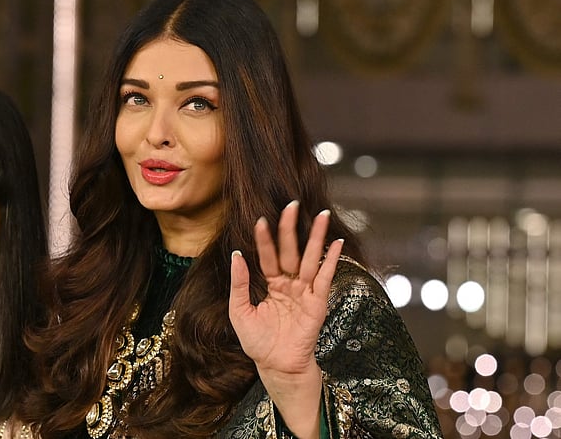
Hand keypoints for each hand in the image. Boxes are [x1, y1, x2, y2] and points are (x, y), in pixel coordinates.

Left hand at [228, 201, 342, 437]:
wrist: (275, 366)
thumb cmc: (258, 341)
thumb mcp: (239, 310)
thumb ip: (239, 284)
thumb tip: (236, 255)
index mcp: (271, 285)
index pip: (268, 256)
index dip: (264, 239)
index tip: (260, 219)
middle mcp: (289, 284)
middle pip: (291, 251)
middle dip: (291, 228)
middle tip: (291, 204)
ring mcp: (305, 292)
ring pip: (310, 259)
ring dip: (315, 237)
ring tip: (320, 215)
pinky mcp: (317, 303)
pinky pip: (325, 279)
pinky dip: (330, 261)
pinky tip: (335, 244)